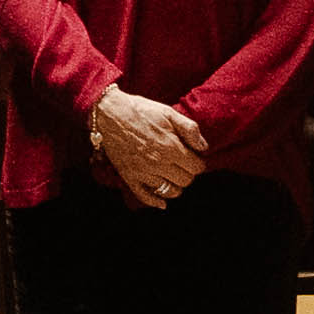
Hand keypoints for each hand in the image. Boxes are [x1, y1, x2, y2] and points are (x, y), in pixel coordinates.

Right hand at [88, 88, 206, 208]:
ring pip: (169, 191)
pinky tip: (162, 202)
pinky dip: (156, 201)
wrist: (109, 113)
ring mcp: (143, 172)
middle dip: (188, 173)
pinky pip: (145, 197)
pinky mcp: (130, 177)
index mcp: (171, 147)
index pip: (197, 168)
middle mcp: (159, 163)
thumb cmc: (141, 110)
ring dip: (175, 186)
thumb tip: (203, 147)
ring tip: (173, 176)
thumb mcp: (169, 112)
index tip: (194, 157)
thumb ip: (190, 129)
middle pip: (185, 181)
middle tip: (183, 164)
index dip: (198, 162)